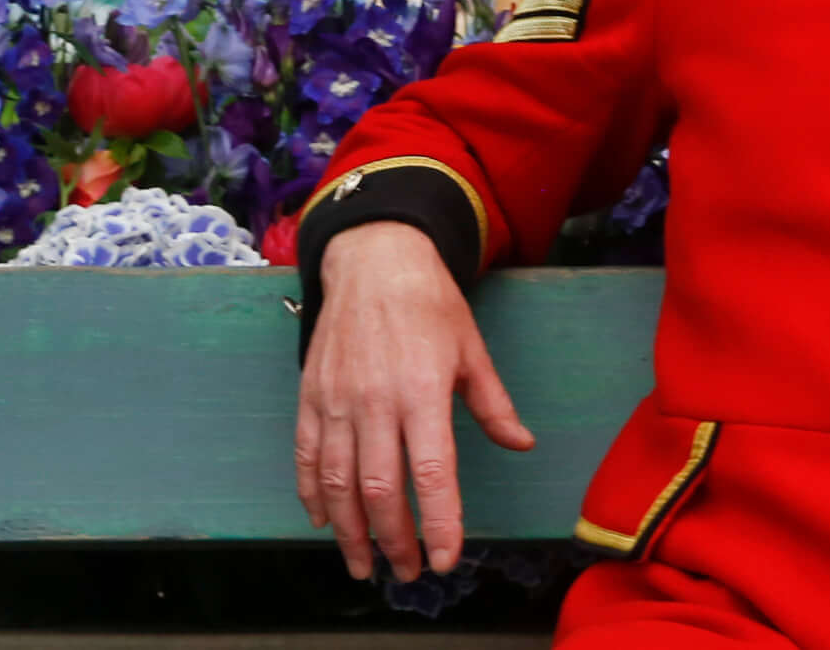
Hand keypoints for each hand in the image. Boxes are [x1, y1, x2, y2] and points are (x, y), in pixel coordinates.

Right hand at [295, 219, 535, 582]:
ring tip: (363, 564)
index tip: (445, 560)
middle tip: (406, 572)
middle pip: (380, 489)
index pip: (432, 473)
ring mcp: (338, 399)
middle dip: (393, 540)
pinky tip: (324, 520)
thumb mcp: (471, 348)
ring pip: (337, 482)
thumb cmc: (430, 303)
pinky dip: (312, 494)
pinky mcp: (311, 394)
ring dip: (349, 531)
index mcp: (424, 390)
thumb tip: (522, 444)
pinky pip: (307, 455)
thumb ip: (493, 404)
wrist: (374, 258)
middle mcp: (377, 399)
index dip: (438, 523)